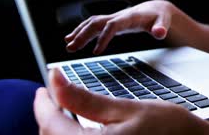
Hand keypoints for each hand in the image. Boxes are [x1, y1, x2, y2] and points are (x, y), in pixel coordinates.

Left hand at [34, 68, 208, 134]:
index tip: (43, 88)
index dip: (42, 103)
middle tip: (54, 96)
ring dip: (58, 129)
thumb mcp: (123, 108)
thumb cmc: (165, 126)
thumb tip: (55, 79)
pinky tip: (78, 128)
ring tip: (65, 111)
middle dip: (49, 117)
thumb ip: (83, 98)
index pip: (51, 124)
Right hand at [64, 0, 173, 53]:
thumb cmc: (160, 17)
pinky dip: (82, 31)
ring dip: (79, 32)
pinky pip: (94, 25)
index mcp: (130, 17)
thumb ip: (161, 28)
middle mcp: (119, 16)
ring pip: (92, 23)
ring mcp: (114, 18)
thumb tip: (159, 33)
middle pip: (97, 23)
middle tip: (71, 48)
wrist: (157, 9)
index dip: (103, 38)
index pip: (112, 26)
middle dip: (83, 35)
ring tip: (68, 45)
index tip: (95, 52)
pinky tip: (74, 39)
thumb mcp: (164, 22)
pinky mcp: (113, 21)